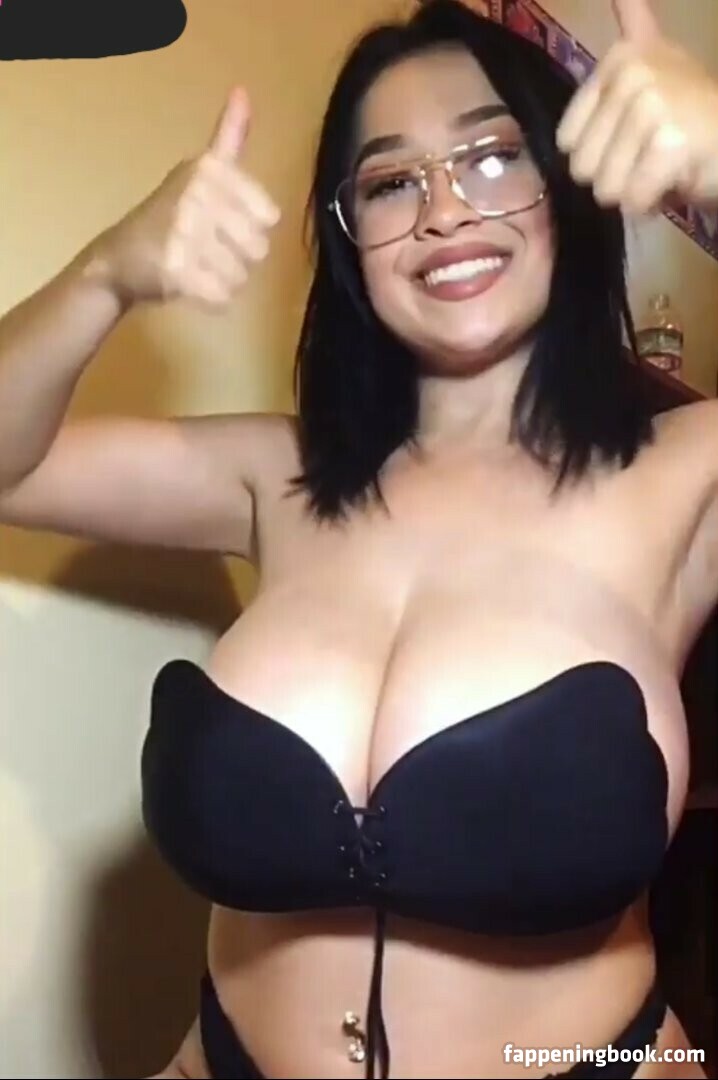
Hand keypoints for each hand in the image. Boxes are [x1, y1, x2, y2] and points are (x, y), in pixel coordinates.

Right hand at [93, 87, 279, 307]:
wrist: (116, 259)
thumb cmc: (167, 216)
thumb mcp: (200, 171)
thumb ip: (229, 137)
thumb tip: (243, 89)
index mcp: (208, 169)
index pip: (269, 216)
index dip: (251, 226)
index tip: (222, 220)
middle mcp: (196, 195)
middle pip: (259, 249)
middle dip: (238, 257)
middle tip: (206, 248)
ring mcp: (184, 234)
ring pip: (242, 276)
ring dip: (224, 280)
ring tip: (197, 266)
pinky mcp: (176, 272)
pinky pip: (223, 298)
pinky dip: (211, 299)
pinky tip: (192, 284)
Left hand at [556, 0, 717, 212]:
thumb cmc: (693, 115)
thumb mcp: (656, 65)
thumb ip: (634, 22)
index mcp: (620, 57)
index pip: (567, 140)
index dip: (596, 156)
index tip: (632, 140)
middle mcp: (633, 72)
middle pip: (582, 167)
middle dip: (614, 178)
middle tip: (649, 158)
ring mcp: (652, 104)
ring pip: (606, 187)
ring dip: (633, 193)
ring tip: (662, 167)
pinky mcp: (670, 142)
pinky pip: (633, 198)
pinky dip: (650, 203)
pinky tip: (673, 180)